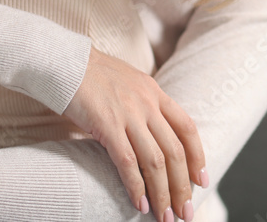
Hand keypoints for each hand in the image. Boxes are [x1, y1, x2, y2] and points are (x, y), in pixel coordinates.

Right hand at [63, 47, 206, 221]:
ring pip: (156, 161)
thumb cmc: (91, 74)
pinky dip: (136, 186)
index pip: (187, 128)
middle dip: (182, 186)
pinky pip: (127, 162)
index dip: (198, 156)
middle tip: (185, 211)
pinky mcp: (107, 125)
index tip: (202, 180)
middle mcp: (147, 103)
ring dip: (162, 193)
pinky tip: (140, 204)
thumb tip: (150, 131)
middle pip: (175, 151)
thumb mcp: (128, 83)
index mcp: (155, 92)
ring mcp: (128, 114)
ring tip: (165, 216)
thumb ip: (142, 104)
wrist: (64, 61)